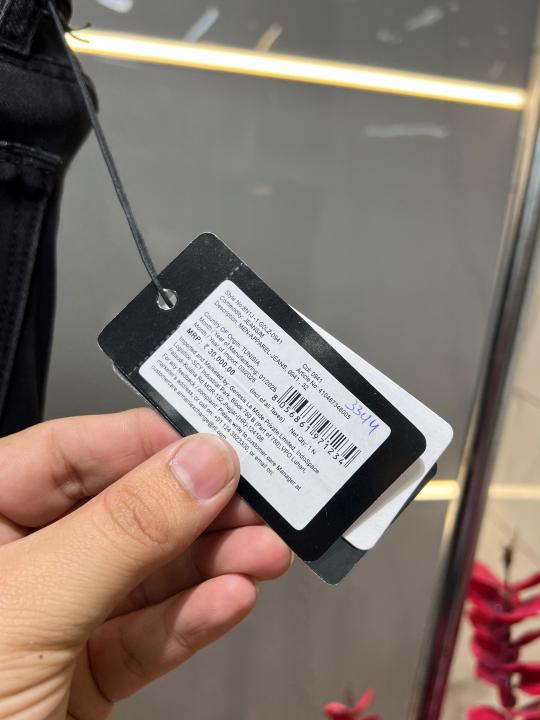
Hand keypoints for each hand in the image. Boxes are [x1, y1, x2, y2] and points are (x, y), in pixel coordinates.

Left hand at [0, 409, 291, 718]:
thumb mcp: (29, 604)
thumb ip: (122, 529)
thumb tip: (200, 465)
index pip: (65, 453)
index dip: (142, 441)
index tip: (209, 442)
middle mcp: (13, 566)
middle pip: (118, 512)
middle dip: (192, 508)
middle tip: (253, 500)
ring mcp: (50, 625)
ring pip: (143, 576)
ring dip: (210, 564)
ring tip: (262, 551)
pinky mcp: (80, 679)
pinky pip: (145, 638)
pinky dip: (193, 620)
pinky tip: (231, 600)